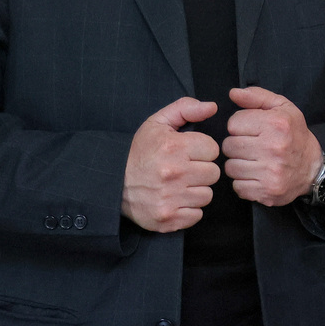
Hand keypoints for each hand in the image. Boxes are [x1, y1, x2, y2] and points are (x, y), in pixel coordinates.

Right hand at [122, 97, 219, 231]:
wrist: (111, 183)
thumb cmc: (138, 152)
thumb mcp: (157, 123)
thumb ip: (186, 109)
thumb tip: (212, 107)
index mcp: (174, 148)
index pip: (213, 149)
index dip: (202, 150)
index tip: (188, 153)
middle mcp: (173, 173)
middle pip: (213, 173)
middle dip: (201, 170)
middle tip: (184, 170)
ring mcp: (170, 198)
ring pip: (207, 195)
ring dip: (195, 191)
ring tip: (178, 185)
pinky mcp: (167, 218)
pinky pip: (197, 215)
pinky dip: (188, 210)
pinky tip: (175, 200)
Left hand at [222, 86, 322, 206]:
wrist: (314, 168)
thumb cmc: (294, 135)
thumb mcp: (282, 108)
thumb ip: (257, 96)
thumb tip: (233, 93)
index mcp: (276, 124)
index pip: (233, 123)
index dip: (241, 126)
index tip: (253, 130)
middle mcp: (274, 148)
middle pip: (229, 146)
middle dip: (237, 145)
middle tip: (252, 147)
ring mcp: (270, 172)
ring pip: (230, 167)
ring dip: (239, 164)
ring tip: (255, 161)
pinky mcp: (267, 192)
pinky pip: (237, 186)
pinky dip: (244, 182)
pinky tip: (257, 175)